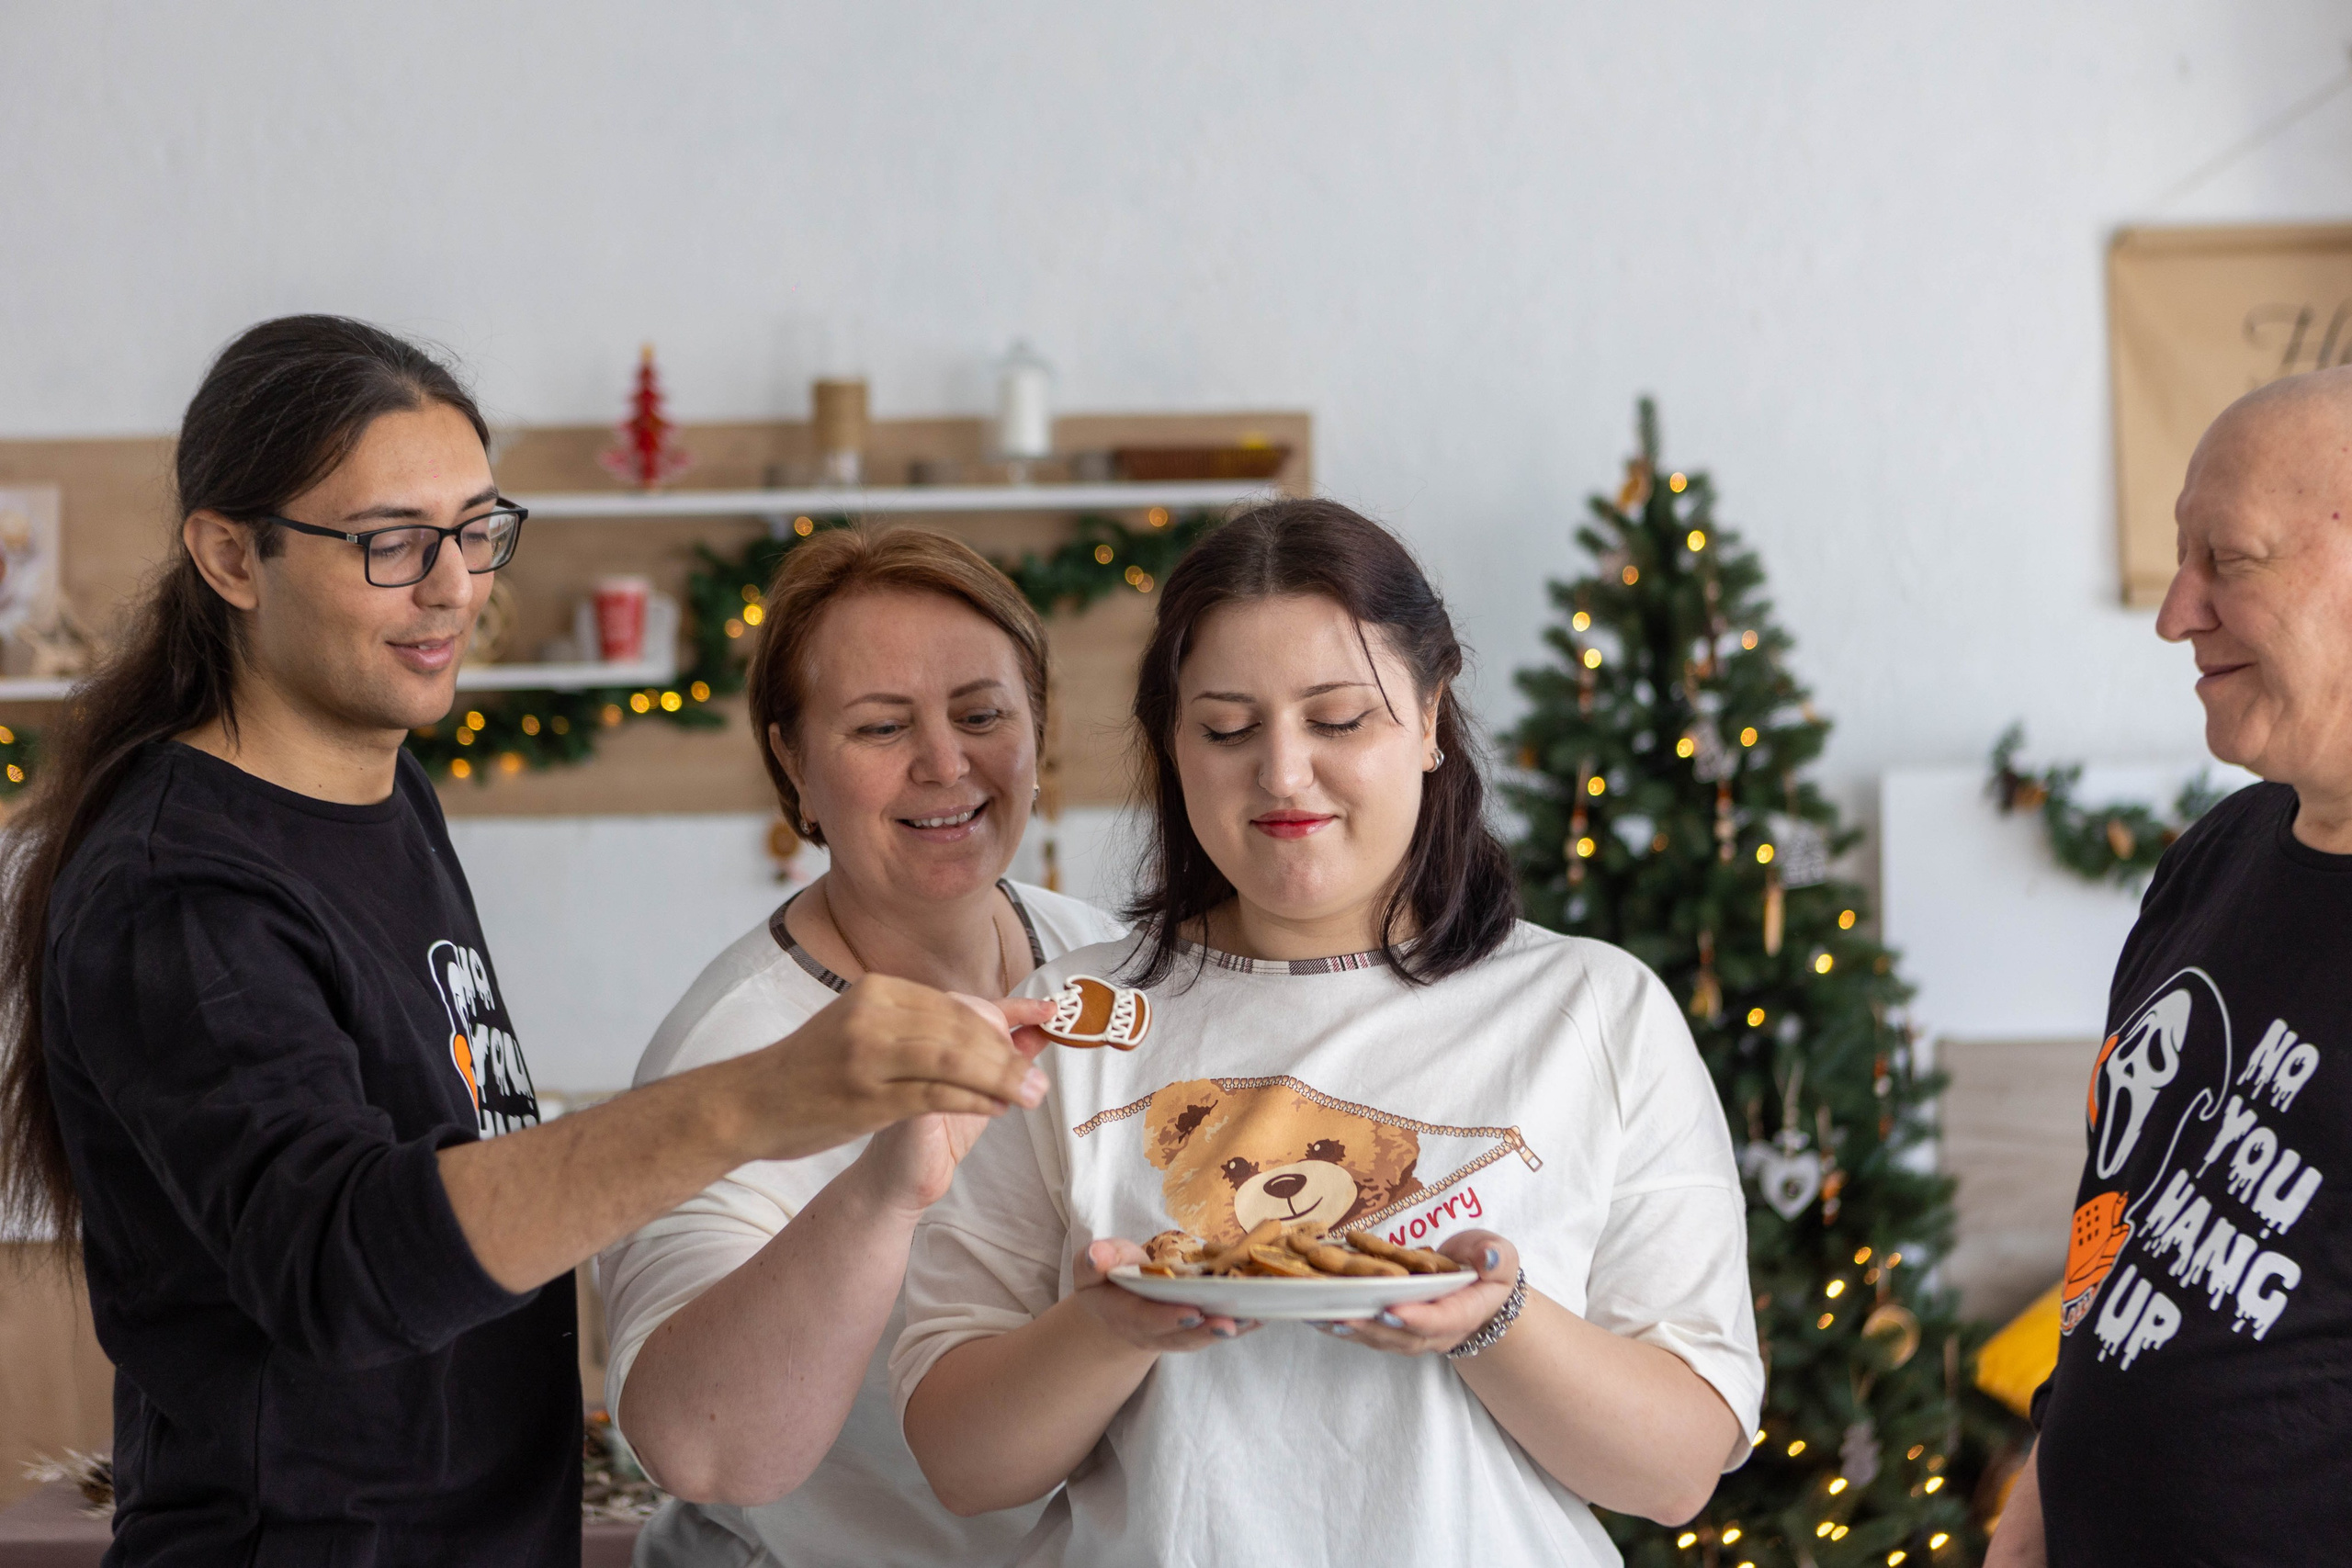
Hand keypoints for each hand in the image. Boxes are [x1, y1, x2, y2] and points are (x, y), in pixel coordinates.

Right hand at [724, 976, 1050, 1165]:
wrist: (749, 1102)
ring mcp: (867, 1055)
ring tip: (1030, 1093)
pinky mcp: (864, 1096)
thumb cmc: (814, 1068)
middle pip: (960, 1030)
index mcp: (877, 990)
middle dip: (1007, 1054)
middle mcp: (873, 1014)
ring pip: (953, 1060)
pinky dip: (970, 1100)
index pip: (954, 1004)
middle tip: (1040, 1077)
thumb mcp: (862, 1026)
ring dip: (999, 1078)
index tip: (1043, 1024)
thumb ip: (920, 1024)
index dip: (1002, 1019)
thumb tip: (992, 1023)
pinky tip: (994, 1109)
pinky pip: (933, 1095)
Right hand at [1074, 1238, 1260, 1351]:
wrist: (1116, 1306)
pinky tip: (1267, 1311)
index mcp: (1125, 1315)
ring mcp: (1177, 1333)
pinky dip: (1244, 1322)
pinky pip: (1220, 1327)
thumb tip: (1097, 1254)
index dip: (1169, 1317)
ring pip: (1205, 1336)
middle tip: (1231, 1324)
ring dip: (1233, 1328)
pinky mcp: (1197, 1328)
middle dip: (1207, 1331)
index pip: (1147, 1319)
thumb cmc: (1105, 1279)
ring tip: (1259, 1317)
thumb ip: (1094, 1261)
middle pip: (1183, 1336)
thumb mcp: (1090, 1267)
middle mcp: (1154, 1332)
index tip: (1192, 1311)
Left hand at [1315, 1230, 1518, 1355]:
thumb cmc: (1488, 1269)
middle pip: (1402, 1337)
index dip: (1416, 1317)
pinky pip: (1367, 1331)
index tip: (1391, 1308)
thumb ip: (1495, 1257)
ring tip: (1320, 1316)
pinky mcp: (1393, 1328)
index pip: (1441, 1320)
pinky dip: (1342, 1325)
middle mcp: (1436, 1332)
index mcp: (1464, 1313)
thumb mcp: (1501, 1257)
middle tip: (1342, 1316)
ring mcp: (1412, 1334)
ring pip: (1380, 1338)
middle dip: (1371, 1327)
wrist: (1479, 1289)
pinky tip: (1315, 1314)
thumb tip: (1487, 1258)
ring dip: (1349, 1330)